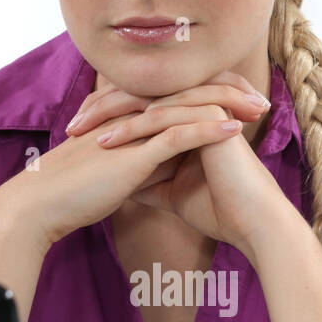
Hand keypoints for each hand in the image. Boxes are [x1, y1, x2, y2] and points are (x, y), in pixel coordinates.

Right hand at [5, 80, 247, 247]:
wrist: (39, 205)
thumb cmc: (70, 195)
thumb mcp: (112, 174)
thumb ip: (136, 165)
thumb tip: (158, 172)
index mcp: (128, 118)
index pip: (177, 97)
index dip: (211, 96)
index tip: (242, 103)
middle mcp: (132, 116)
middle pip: (188, 93)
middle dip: (229, 92)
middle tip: (262, 98)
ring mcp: (132, 131)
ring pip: (188, 108)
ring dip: (228, 106)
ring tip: (259, 108)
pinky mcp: (133, 152)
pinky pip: (176, 135)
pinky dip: (208, 131)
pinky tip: (235, 130)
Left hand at [92, 72, 292, 259]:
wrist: (252, 225)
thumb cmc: (217, 210)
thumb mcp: (169, 192)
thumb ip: (145, 179)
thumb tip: (117, 182)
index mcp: (191, 117)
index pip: (141, 105)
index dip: (107, 117)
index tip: (75, 135)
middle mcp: (199, 106)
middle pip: (141, 96)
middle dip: (102, 109)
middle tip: (70, 126)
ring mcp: (208, 107)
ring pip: (150, 102)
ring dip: (111, 116)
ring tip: (79, 132)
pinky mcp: (214, 117)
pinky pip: (166, 116)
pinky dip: (135, 129)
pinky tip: (108, 141)